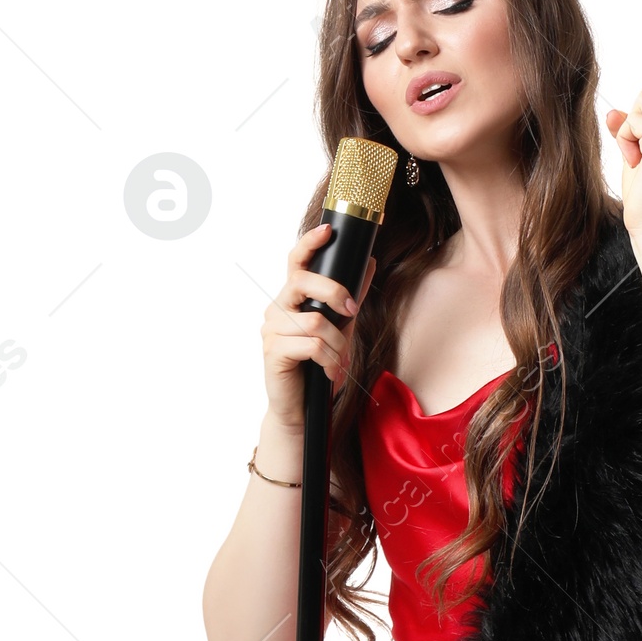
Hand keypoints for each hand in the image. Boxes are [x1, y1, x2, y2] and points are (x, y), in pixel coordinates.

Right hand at [260, 222, 376, 431]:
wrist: (303, 410)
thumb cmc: (318, 368)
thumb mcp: (341, 328)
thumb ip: (351, 297)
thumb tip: (369, 263)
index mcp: (291, 299)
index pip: (295, 262)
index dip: (309, 243)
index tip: (328, 230)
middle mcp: (277, 309)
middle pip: (302, 280)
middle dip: (334, 292)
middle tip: (352, 312)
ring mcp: (272, 330)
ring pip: (314, 321)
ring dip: (337, 344)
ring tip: (341, 362)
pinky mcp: (273, 352)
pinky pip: (311, 345)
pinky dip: (330, 361)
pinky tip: (332, 373)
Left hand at [605, 87, 641, 246]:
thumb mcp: (636, 153)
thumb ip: (629, 129)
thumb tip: (611, 112)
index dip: (640, 120)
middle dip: (634, 121)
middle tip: (639, 156)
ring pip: (641, 103)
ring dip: (629, 132)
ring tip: (639, 161)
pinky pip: (633, 120)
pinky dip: (625, 141)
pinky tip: (636, 165)